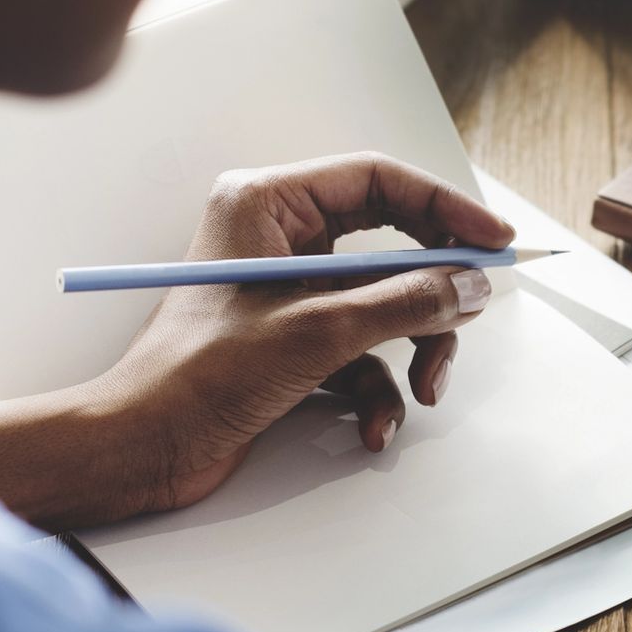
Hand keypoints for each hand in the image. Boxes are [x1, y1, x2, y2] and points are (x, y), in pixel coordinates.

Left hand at [90, 153, 514, 516]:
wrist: (138, 451)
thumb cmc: (194, 378)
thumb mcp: (317, 332)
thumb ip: (405, 302)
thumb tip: (470, 286)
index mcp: (268, 204)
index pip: (380, 180)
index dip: (446, 208)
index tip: (493, 241)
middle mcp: (280, 237)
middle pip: (393, 243)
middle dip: (432, 291)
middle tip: (471, 310)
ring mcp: (290, 289)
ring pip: (386, 300)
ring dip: (413, 348)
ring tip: (423, 388)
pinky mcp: (294, 337)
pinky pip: (364, 347)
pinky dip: (379, 388)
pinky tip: (374, 425)